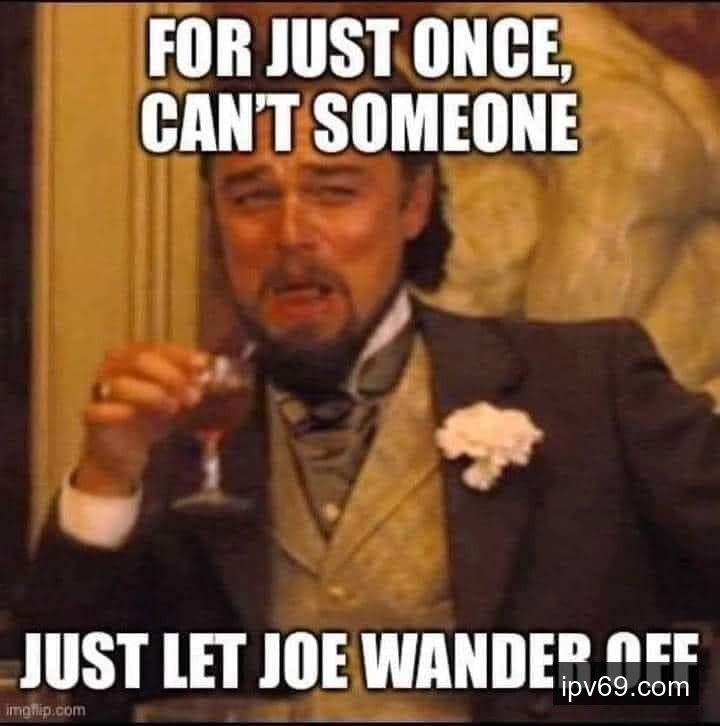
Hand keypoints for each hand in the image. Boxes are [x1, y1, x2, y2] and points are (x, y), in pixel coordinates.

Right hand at [75, 343, 208, 496]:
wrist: (125, 450)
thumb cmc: (152, 415)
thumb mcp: (176, 397)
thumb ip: (192, 383)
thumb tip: (213, 372)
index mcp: (135, 355)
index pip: (158, 347)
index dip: (181, 355)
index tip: (203, 365)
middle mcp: (114, 366)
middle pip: (139, 360)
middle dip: (170, 375)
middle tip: (193, 394)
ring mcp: (100, 390)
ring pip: (120, 384)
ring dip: (151, 394)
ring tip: (173, 407)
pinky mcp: (91, 416)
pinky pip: (98, 410)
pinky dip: (116, 411)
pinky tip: (133, 415)